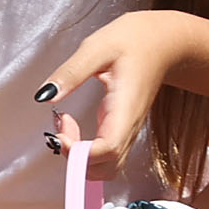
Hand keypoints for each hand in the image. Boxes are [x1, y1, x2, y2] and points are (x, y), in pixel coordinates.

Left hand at [37, 11, 196, 165]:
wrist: (163, 42)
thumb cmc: (134, 41)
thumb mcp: (97, 48)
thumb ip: (71, 72)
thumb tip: (45, 96)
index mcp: (125, 108)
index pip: (107, 150)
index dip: (79, 153)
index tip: (59, 134)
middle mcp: (128, 127)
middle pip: (105, 168)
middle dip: (75, 159)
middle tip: (59, 128)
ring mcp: (126, 131)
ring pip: (105, 166)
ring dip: (78, 156)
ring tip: (64, 123)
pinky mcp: (120, 129)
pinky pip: (103, 153)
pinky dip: (83, 148)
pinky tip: (72, 123)